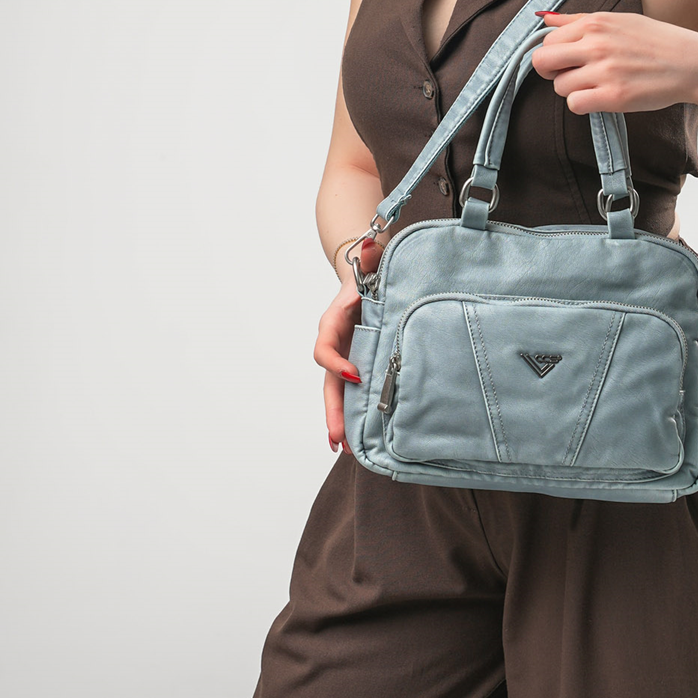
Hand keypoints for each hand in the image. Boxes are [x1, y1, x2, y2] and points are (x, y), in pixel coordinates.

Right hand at [314, 238, 382, 456]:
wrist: (370, 275)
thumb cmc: (370, 270)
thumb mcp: (371, 262)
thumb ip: (370, 256)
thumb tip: (370, 245)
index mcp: (333, 322)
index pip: (325, 347)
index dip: (336, 363)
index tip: (355, 375)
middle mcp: (335, 343)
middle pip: (327, 382)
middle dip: (332, 411)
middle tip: (338, 439)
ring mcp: (345, 356)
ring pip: (337, 394)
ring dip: (340, 421)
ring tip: (346, 451)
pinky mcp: (358, 363)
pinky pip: (352, 393)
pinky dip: (353, 415)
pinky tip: (360, 439)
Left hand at [530, 10, 697, 115]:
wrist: (693, 63)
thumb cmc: (657, 41)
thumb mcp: (618, 20)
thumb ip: (579, 20)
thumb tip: (545, 18)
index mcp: (595, 23)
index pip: (547, 40)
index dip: (554, 54)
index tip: (568, 60)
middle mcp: (596, 44)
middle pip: (543, 62)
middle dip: (552, 72)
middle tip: (572, 76)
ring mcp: (605, 71)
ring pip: (559, 87)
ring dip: (573, 90)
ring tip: (597, 85)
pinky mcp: (614, 96)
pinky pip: (575, 104)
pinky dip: (584, 104)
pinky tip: (601, 98)